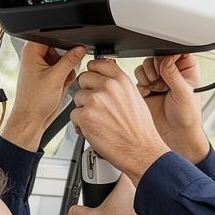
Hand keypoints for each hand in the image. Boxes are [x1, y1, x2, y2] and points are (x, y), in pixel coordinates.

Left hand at [3, 41, 85, 149]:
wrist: (32, 120)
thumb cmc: (34, 101)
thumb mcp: (56, 78)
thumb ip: (70, 61)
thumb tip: (80, 49)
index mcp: (32, 52)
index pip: (51, 36)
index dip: (63, 41)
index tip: (72, 49)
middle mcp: (36, 57)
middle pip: (60, 48)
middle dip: (66, 60)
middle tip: (63, 72)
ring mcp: (42, 67)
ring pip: (63, 60)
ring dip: (67, 70)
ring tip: (60, 81)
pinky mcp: (48, 76)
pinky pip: (63, 70)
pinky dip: (66, 77)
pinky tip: (61, 85)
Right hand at [66, 174, 161, 214]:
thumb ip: (78, 213)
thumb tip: (72, 212)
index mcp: (126, 184)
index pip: (116, 166)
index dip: (106, 167)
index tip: (98, 168)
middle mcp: (139, 190)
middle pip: (123, 179)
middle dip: (112, 185)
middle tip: (102, 192)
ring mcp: (146, 202)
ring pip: (131, 193)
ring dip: (121, 198)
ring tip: (110, 209)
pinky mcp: (148, 214)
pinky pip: (136, 207)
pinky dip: (129, 211)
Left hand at [71, 60, 169, 180]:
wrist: (141, 151)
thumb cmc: (140, 130)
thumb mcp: (136, 99)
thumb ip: (119, 87)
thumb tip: (107, 81)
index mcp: (121, 81)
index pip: (98, 64)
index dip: (93, 71)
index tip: (92, 75)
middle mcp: (108, 87)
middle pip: (83, 79)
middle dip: (86, 92)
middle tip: (95, 106)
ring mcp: (95, 101)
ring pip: (77, 98)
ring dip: (83, 109)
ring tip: (97, 122)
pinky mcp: (85, 117)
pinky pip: (73, 115)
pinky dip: (80, 125)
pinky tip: (92, 130)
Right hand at [136, 54, 209, 163]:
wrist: (175, 135)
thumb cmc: (187, 117)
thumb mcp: (184, 93)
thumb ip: (173, 75)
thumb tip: (165, 60)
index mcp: (186, 68)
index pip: (175, 50)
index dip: (167, 56)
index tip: (166, 66)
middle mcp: (171, 72)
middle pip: (157, 55)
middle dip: (156, 67)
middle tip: (160, 80)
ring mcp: (158, 79)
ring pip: (146, 64)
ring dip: (148, 75)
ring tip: (156, 88)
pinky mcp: (147, 87)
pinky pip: (138, 76)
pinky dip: (141, 83)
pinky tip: (149, 93)